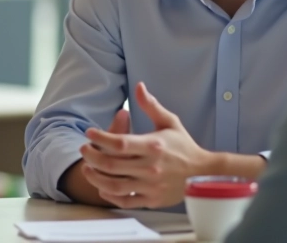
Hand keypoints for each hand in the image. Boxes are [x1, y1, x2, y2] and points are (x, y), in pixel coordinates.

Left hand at [80, 82, 217, 208]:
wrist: (203, 173)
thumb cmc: (184, 146)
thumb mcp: (169, 122)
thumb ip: (151, 106)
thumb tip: (139, 86)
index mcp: (153, 146)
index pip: (119, 143)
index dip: (100, 138)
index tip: (89, 132)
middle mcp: (150, 167)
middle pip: (111, 164)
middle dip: (92, 156)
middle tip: (83, 149)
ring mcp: (150, 186)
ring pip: (114, 185)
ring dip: (96, 177)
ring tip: (87, 168)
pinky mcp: (152, 200)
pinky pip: (126, 201)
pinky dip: (110, 196)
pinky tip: (102, 187)